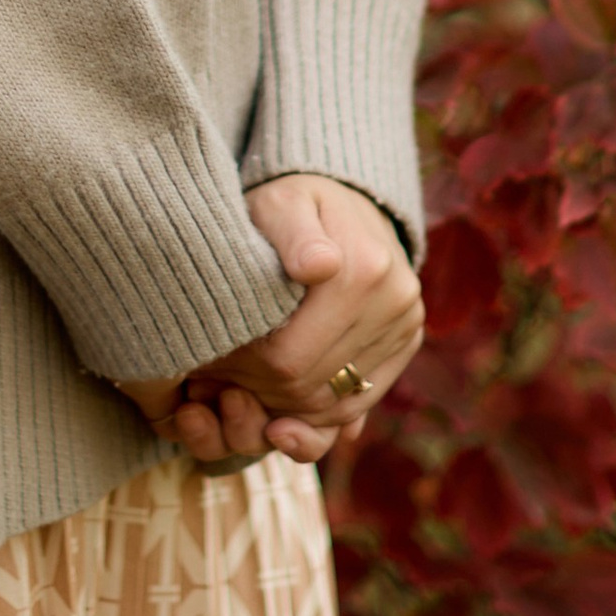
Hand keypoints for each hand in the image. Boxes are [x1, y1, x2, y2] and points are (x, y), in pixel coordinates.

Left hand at [115, 178, 423, 468]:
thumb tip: (318, 266)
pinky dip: (318, 415)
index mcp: (364, 269)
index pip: (288, 356)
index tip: (208, 363)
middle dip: (257, 393)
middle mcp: (395, 302)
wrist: (344, 200)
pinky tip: (282, 412)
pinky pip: (360, 402)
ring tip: (242, 395)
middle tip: (217, 383)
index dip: (242, 371)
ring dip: (284, 410)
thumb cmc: (293, 202)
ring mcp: (405, 327)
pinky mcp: (406, 344)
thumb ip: (293, 234)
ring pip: (334, 403)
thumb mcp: (281, 204)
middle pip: (310, 386)